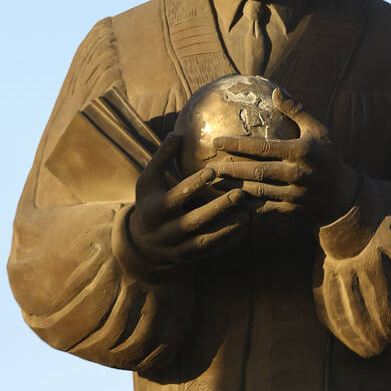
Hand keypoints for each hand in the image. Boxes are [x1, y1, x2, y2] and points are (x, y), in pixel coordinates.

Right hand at [128, 134, 249, 267]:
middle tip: (239, 193)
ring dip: (227, 228)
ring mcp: (176, 248)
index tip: (213, 170)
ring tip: (248, 214)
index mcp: (153, 209)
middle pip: (193, 221)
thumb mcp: (149, 179)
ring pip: (204, 241)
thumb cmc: (150, 199)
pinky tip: (244, 227)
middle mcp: (164, 232)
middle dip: (217, 208)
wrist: (142, 241)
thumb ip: (162, 158)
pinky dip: (227, 240)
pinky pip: (210, 251)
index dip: (193, 184)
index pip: (175, 197)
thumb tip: (177, 133)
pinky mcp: (188, 257)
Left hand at [210, 90, 360, 224]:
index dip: (238, 145)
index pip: (263, 147)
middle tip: (208, 165)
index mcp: (301, 151)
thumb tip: (275, 90)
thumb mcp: (318, 129)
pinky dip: (245, 205)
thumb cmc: (328, 156)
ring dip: (233, 187)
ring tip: (214, 181)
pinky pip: (263, 209)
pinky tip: (229, 199)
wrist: (342, 195)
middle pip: (256, 172)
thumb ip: (295, 110)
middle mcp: (296, 174)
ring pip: (256, 192)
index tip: (216, 141)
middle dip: (230, 169)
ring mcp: (293, 195)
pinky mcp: (290, 211)